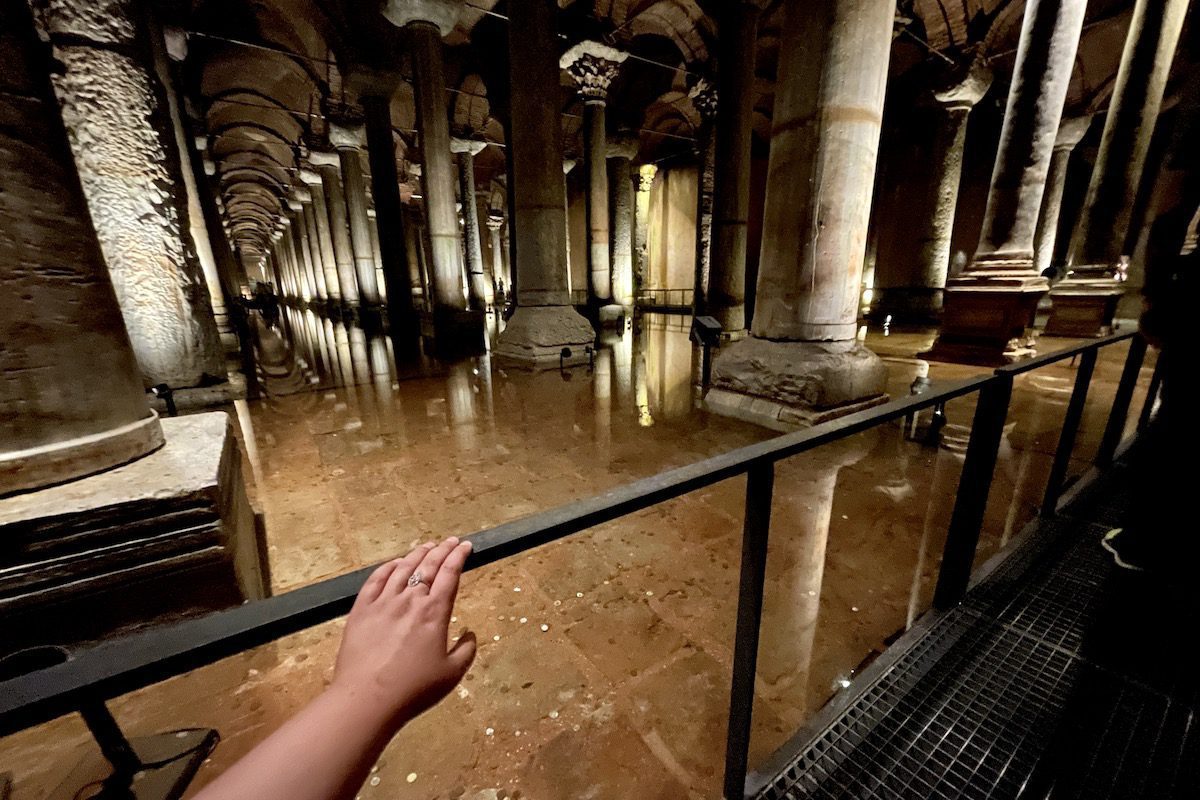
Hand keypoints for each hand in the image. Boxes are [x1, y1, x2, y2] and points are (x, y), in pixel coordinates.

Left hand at [329, 537, 476, 728]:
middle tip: (451, 541)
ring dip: (417, 554)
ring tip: (426, 546)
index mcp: (435, 612)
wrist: (367, 698)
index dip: (460, 556)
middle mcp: (409, 600)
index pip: (450, 574)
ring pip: (402, 568)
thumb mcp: (452, 674)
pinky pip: (375, 580)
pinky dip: (388, 567)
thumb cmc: (413, 689)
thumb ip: (466, 651)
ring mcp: (383, 602)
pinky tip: (394, 563)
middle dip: (443, 550)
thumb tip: (470, 634)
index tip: (466, 546)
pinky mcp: (361, 610)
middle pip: (428, 565)